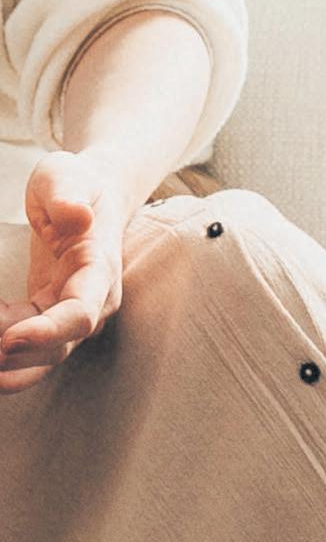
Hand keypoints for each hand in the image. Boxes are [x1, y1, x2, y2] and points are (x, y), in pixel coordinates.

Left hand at [0, 151, 132, 392]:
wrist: (88, 196)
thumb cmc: (77, 183)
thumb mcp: (67, 175)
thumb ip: (69, 195)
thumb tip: (77, 216)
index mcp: (99, 269)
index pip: (81, 313)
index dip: (48, 332)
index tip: (9, 338)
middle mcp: (92, 301)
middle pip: (59, 346)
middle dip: (16, 356)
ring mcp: (69, 314)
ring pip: (41, 356)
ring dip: (7, 365)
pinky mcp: (47, 318)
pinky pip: (24, 346)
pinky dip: (0, 350)